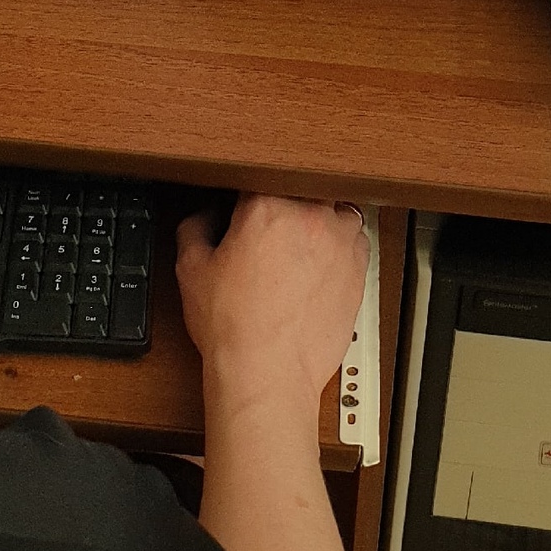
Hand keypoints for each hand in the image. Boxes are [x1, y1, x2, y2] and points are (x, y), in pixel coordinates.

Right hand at [176, 193, 367, 413]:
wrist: (268, 372)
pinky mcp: (358, 270)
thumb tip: (205, 217)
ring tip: (298, 249)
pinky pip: (355, 242)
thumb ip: (195, 228)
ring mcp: (339, 242)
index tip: (242, 214)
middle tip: (269, 237)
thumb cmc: (234, 327)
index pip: (257, 178)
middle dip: (285, 207)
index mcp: (266, 206)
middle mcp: (309, 216)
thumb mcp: (192, 270)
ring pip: (334, 211)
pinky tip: (320, 267)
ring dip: (319, 223)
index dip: (247, 196)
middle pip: (300, 190)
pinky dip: (340, 248)